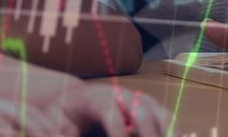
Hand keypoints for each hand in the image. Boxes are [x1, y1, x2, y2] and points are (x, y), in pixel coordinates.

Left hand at [45, 83, 171, 136]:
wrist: (73, 98)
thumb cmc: (62, 114)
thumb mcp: (55, 124)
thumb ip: (63, 133)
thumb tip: (72, 134)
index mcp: (97, 98)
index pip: (112, 115)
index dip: (118, 134)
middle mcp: (122, 95)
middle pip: (143, 112)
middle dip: (149, 134)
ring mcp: (138, 98)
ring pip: (160, 113)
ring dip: (168, 132)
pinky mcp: (147, 106)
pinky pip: (165, 117)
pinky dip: (172, 130)